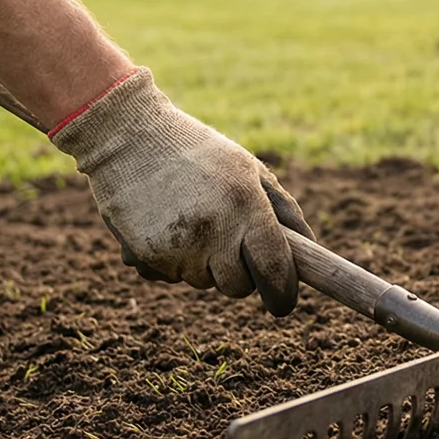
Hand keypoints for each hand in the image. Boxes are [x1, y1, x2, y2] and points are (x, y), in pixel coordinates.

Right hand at [51, 68, 312, 315]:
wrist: (126, 136)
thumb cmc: (198, 150)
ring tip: (191, 220)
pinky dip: (172, 260)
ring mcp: (176, 247)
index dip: (283, 293)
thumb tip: (311, 249)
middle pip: (238, 288)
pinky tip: (164, 225)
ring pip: (203, 282)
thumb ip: (284, 209)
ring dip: (204, 263)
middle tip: (228, 242)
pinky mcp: (144, 256)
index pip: (274, 270)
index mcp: (245, 205)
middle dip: (239, 274)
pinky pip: (169, 277)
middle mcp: (212, 231)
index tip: (282, 301)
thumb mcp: (248, 167)